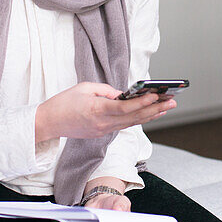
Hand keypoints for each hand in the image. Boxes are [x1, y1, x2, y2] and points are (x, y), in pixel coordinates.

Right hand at [36, 82, 173, 143]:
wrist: (49, 123)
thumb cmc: (64, 102)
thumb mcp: (85, 87)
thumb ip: (106, 90)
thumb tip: (123, 94)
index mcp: (96, 109)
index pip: (124, 107)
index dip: (142, 102)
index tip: (156, 96)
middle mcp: (103, 123)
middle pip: (134, 117)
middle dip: (155, 109)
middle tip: (172, 101)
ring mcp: (103, 130)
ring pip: (132, 123)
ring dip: (151, 115)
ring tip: (167, 106)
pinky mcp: (102, 133)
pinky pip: (124, 125)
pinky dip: (138, 119)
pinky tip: (150, 113)